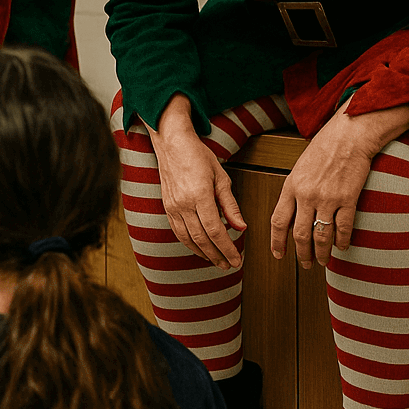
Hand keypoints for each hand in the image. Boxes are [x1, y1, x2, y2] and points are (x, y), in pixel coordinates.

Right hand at [148, 94, 245, 271]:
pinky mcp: (167, 207)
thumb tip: (241, 227)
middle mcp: (183, 204)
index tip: (237, 259)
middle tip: (230, 266)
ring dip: (203, 254)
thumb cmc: (198, 156)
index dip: (227, 248)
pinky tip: (199, 249)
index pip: (215, 231)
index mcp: (199, 195)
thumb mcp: (220, 177)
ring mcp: (172, 206)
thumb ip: (230, 204)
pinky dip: (189, 244)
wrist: (172, 143)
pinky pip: (178, 232)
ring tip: (216, 262)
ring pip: (188, 239)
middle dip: (217, 255)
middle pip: (202, 239)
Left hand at [270, 100, 408, 266]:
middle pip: (299, 234)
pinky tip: (342, 247)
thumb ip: (294, 192)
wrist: (348, 136)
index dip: (277, 242)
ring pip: (321, 236)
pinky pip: (343, 228)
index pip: (278, 222)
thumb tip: (291, 216)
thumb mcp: (299, 169)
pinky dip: (342, 242)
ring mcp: (328, 198)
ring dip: (321, 253)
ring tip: (322, 261)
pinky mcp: (348, 199)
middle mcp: (306, 195)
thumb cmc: (323, 150)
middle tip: (304, 265)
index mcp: (291, 187)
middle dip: (301, 254)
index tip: (278, 255)